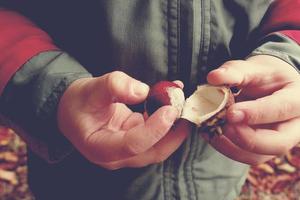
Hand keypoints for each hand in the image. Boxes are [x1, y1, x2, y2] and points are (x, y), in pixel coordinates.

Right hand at [57, 71, 189, 169]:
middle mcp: (117, 156)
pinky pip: (157, 136)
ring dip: (174, 127)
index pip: (133, 144)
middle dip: (173, 132)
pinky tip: (173, 103)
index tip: (170, 109)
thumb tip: (143, 91)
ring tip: (183, 103)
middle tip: (186, 107)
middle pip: (153, 151)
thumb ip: (114, 86)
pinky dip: (168, 122)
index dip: (155, 129)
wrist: (74, 110)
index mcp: (101, 148)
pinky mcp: (136, 143)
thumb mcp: (90, 89)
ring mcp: (128, 152)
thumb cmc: (78, 102)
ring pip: (159, 146)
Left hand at [205, 55, 299, 164]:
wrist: (270, 87)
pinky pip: (245, 156)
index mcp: (297, 99)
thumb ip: (235, 71)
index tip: (231, 113)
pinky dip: (226, 148)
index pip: (281, 109)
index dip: (256, 113)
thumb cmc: (264, 76)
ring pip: (259, 156)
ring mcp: (279, 141)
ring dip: (231, 147)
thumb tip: (213, 77)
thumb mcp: (253, 68)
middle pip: (278, 143)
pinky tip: (211, 134)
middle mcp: (294, 126)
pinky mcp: (262, 150)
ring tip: (211, 130)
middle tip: (223, 126)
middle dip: (247, 138)